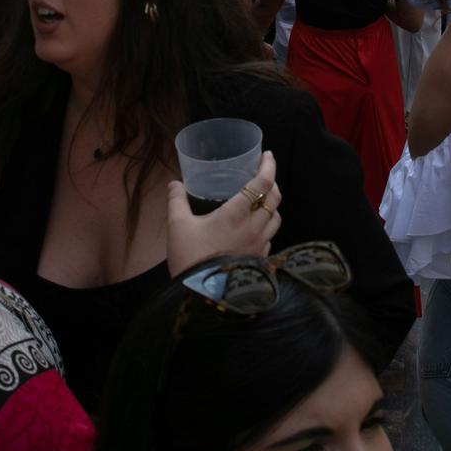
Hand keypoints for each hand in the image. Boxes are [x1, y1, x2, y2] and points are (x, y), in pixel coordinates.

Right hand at [167, 151, 281, 273]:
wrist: (201, 295)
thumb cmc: (190, 257)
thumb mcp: (177, 225)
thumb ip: (177, 201)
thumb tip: (174, 184)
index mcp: (236, 214)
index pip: (261, 183)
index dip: (268, 166)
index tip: (267, 155)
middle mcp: (253, 228)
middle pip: (275, 199)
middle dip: (272, 182)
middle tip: (264, 175)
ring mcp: (259, 246)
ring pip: (276, 219)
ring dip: (272, 205)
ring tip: (261, 200)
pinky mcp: (258, 261)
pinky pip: (270, 238)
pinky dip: (267, 227)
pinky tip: (255, 229)